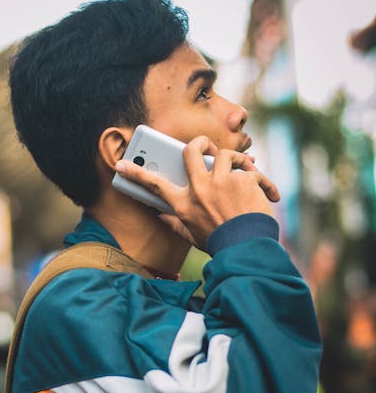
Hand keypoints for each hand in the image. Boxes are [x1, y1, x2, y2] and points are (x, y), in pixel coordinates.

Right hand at [115, 136, 279, 249]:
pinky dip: (264, 182)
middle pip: (191, 150)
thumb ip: (176, 224)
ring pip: (224, 154)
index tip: (121, 165)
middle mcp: (200, 189)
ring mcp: (222, 182)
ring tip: (245, 170)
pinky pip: (253, 171)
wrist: (248, 250)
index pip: (155, 185)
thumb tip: (160, 216)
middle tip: (207, 147)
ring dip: (237, 159)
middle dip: (199, 143)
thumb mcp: (193, 237)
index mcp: (184, 204)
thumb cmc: (220, 244)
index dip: (136, 174)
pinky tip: (270, 194)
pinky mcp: (244, 180)